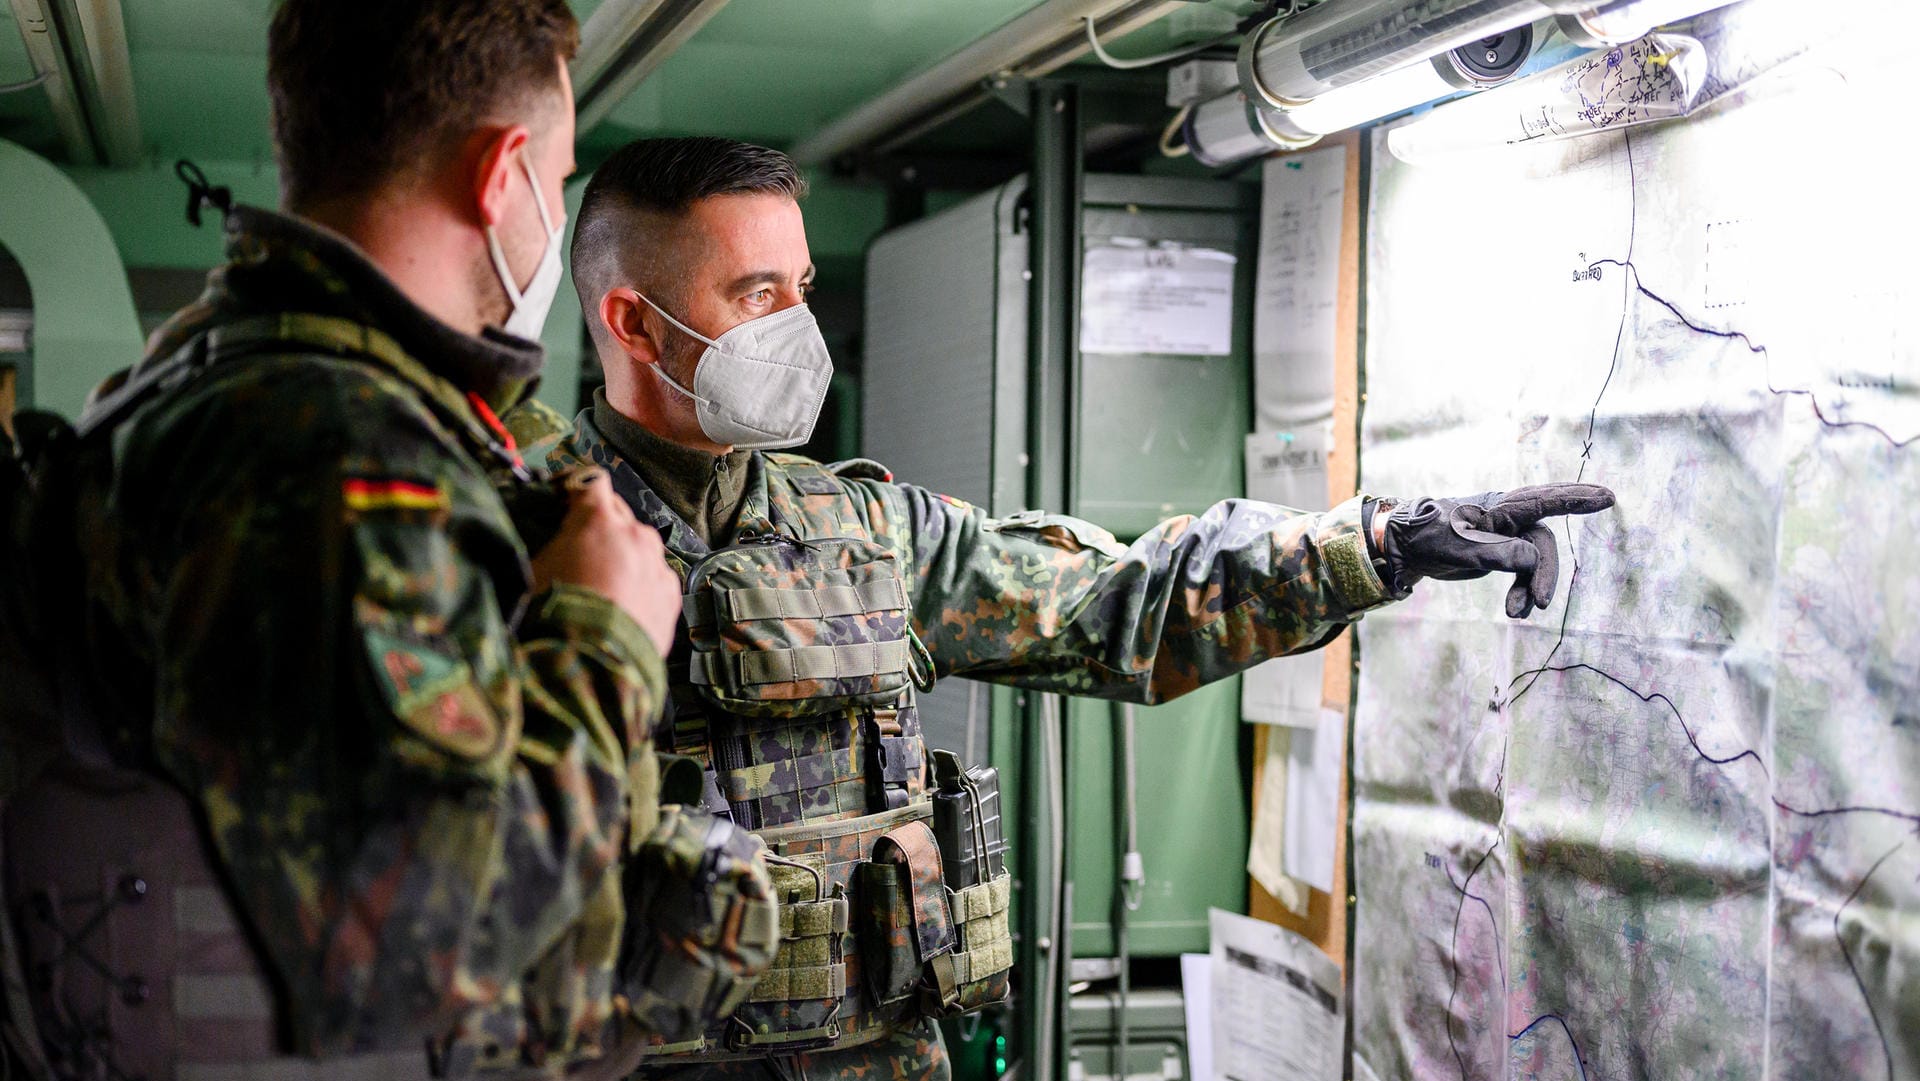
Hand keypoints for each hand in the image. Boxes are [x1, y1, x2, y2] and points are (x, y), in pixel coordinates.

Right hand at [531, 468, 681, 650]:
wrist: (591, 662)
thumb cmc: (555, 612)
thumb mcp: (536, 567)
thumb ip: (552, 542)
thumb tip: (555, 538)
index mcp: (598, 518)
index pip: (591, 482)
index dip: (577, 490)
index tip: (568, 501)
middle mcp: (635, 533)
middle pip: (618, 514)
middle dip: (601, 526)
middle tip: (581, 550)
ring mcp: (657, 563)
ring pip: (640, 548)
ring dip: (625, 557)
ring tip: (604, 587)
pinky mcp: (671, 594)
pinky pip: (654, 579)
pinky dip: (641, 586)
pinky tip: (623, 607)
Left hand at [1373, 484, 1614, 618]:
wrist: (1404, 547)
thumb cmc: (1427, 536)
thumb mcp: (1458, 546)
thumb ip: (1495, 552)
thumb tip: (1532, 559)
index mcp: (1499, 507)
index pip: (1544, 500)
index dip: (1576, 498)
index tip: (1608, 497)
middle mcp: (1508, 518)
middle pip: (1542, 543)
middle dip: (1546, 572)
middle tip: (1542, 602)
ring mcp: (1506, 536)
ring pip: (1535, 562)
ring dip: (1531, 588)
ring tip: (1517, 613)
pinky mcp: (1501, 554)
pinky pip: (1523, 573)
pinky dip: (1522, 591)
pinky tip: (1516, 610)